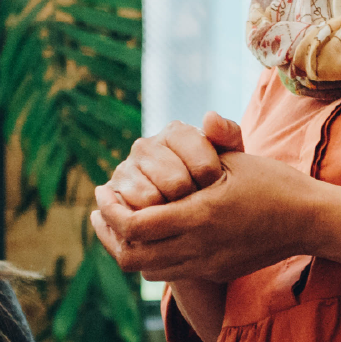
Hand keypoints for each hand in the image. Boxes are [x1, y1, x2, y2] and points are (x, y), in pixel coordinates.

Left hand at [91, 145, 314, 282]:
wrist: (309, 222)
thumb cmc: (274, 182)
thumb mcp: (239, 158)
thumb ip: (209, 143)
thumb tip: (198, 117)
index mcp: (200, 216)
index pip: (135, 226)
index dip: (111, 211)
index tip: (102, 190)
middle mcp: (200, 248)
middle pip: (132, 257)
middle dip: (108, 235)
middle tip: (99, 211)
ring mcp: (207, 265)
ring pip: (148, 271)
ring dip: (128, 248)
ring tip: (118, 222)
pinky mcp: (215, 272)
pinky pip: (171, 272)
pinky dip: (151, 256)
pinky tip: (150, 233)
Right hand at [101, 112, 244, 212]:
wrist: (181, 205)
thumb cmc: (210, 180)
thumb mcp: (228, 159)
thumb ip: (227, 135)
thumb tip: (209, 117)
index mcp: (175, 132)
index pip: (201, 163)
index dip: (213, 185)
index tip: (217, 191)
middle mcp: (146, 145)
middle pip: (177, 183)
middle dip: (193, 202)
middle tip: (200, 208)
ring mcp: (127, 167)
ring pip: (153, 199)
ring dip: (171, 214)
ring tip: (181, 215)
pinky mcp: (112, 192)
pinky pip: (133, 214)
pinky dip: (149, 224)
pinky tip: (162, 223)